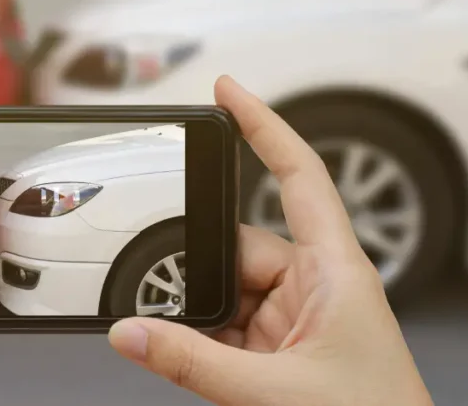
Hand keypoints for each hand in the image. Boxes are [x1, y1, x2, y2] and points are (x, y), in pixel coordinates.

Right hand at [108, 76, 433, 405]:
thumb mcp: (273, 393)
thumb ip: (192, 364)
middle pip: (238, 246)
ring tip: (191, 346)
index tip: (227, 92)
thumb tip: (131, 334)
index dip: (264, 126)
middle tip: (170, 297)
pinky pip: (228, 328)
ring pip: (227, 292)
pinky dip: (205, 342)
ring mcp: (296, 319)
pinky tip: (195, 359)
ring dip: (202, 319)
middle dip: (200, 270)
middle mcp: (316, 286)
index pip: (298, 175)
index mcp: (336, 271)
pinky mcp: (280, 351)